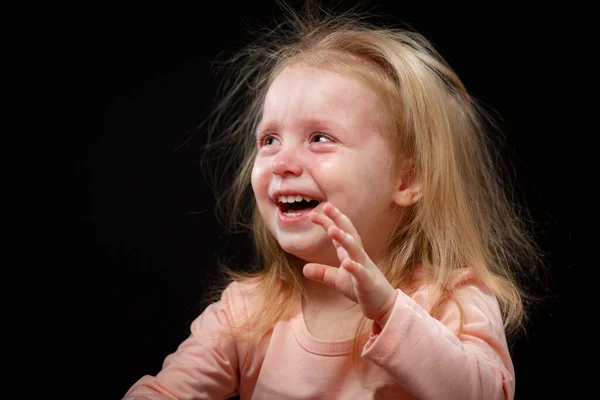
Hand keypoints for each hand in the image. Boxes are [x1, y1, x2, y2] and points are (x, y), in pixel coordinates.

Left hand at [303, 202, 396, 326]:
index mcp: (350, 254)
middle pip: (349, 234)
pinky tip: (347, 263)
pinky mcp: (368, 283)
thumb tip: (304, 268)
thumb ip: (322, 273)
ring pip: (355, 250)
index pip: (339, 234)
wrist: (382, 306)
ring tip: (332, 229)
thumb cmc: (360, 289)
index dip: (328, 222)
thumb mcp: (337, 280)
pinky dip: (355, 267)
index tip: (314, 213)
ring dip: (345, 239)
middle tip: (327, 206)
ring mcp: (364, 268)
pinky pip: (361, 274)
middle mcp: (358, 256)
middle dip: (338, 220)